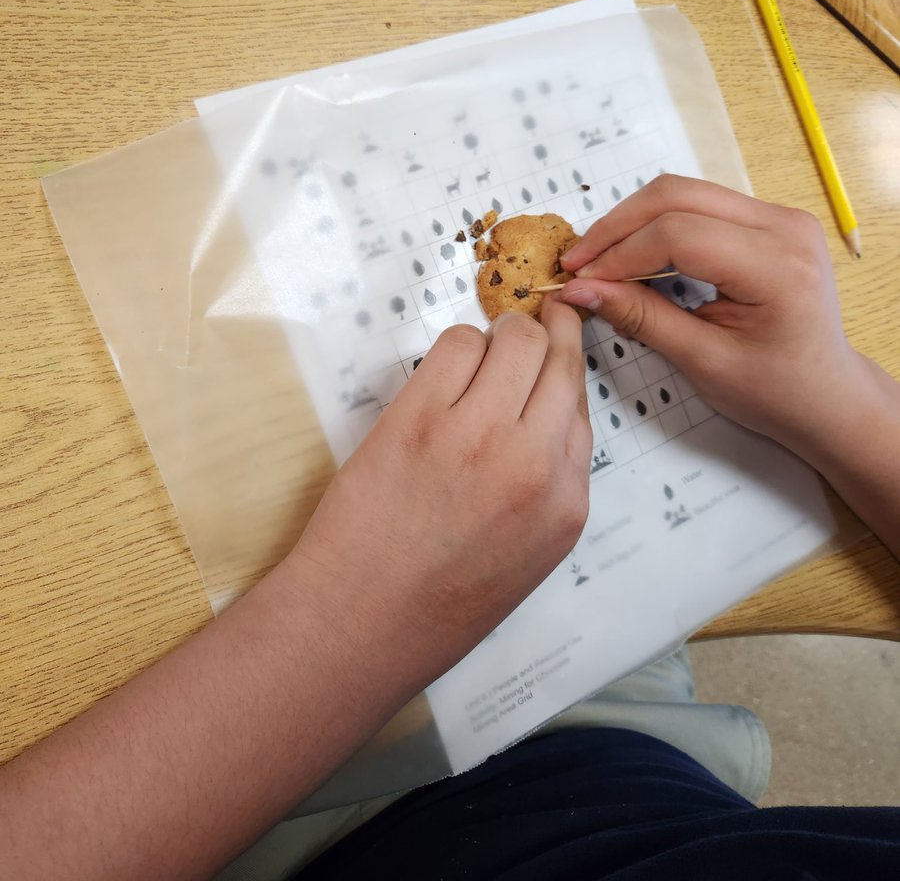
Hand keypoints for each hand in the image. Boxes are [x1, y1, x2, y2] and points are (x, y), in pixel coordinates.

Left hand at [292, 298, 591, 688]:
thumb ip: (550, 480)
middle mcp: (533, 463)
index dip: (565, 366)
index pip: (582, 403)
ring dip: (498, 336)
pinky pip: (456, 344)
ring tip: (477, 359)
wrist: (361, 624)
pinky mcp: (420, 418)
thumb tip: (546, 408)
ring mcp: (477, 435)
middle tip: (521, 330)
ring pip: (512, 338)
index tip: (557, 342)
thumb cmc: (437, 599)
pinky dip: (457, 347)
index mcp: (566, 503)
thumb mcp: (529, 552)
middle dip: (542, 334)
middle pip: (556, 356)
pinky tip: (443, 373)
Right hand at [557, 174, 859, 454]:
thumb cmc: (777, 390)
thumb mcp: (703, 362)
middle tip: (578, 263)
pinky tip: (633, 253)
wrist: (828, 395)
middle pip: (678, 196)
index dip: (620, 255)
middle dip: (618, 227)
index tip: (581, 281)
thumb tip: (580, 290)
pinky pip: (700, 204)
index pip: (678, 235)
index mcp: (778, 266)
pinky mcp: (769, 220)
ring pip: (685, 192)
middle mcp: (785, 227)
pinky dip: (657, 224)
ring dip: (634, 221)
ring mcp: (780, 217)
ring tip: (600, 259)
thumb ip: (642, 318)